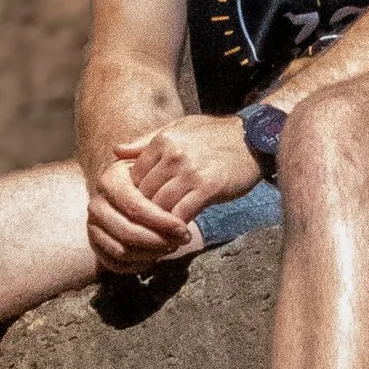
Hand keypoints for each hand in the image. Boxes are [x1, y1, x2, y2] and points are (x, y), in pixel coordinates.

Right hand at [84, 155, 200, 275]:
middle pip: (127, 232)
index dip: (160, 220)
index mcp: (109, 181)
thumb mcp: (149, 161)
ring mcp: (93, 227)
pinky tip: (155, 258)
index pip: (135, 206)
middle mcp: (96, 205)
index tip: (183, 228)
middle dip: (158, 241)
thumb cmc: (145, 176)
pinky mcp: (95, 245)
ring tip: (171, 247)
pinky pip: (114, 264)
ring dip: (150, 254)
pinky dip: (136, 266)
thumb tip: (145, 163)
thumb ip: (152, 157)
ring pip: (121, 251)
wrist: (125, 188)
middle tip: (181, 241)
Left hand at [115, 113, 262, 225]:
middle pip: (145, 193)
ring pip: (161, 207)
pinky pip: (182, 214)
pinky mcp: (208, 188)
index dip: (134, 197)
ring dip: (157, 225)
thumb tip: (115, 151)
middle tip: (141, 231)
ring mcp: (191, 172)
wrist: (253, 138)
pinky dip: (176, 229)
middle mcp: (174, 155)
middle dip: (142, 215)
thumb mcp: (178, 129)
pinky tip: (178, 236)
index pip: (135, 175)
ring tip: (157, 238)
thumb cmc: (214, 134)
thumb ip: (145, 141)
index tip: (136, 211)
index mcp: (163, 140)